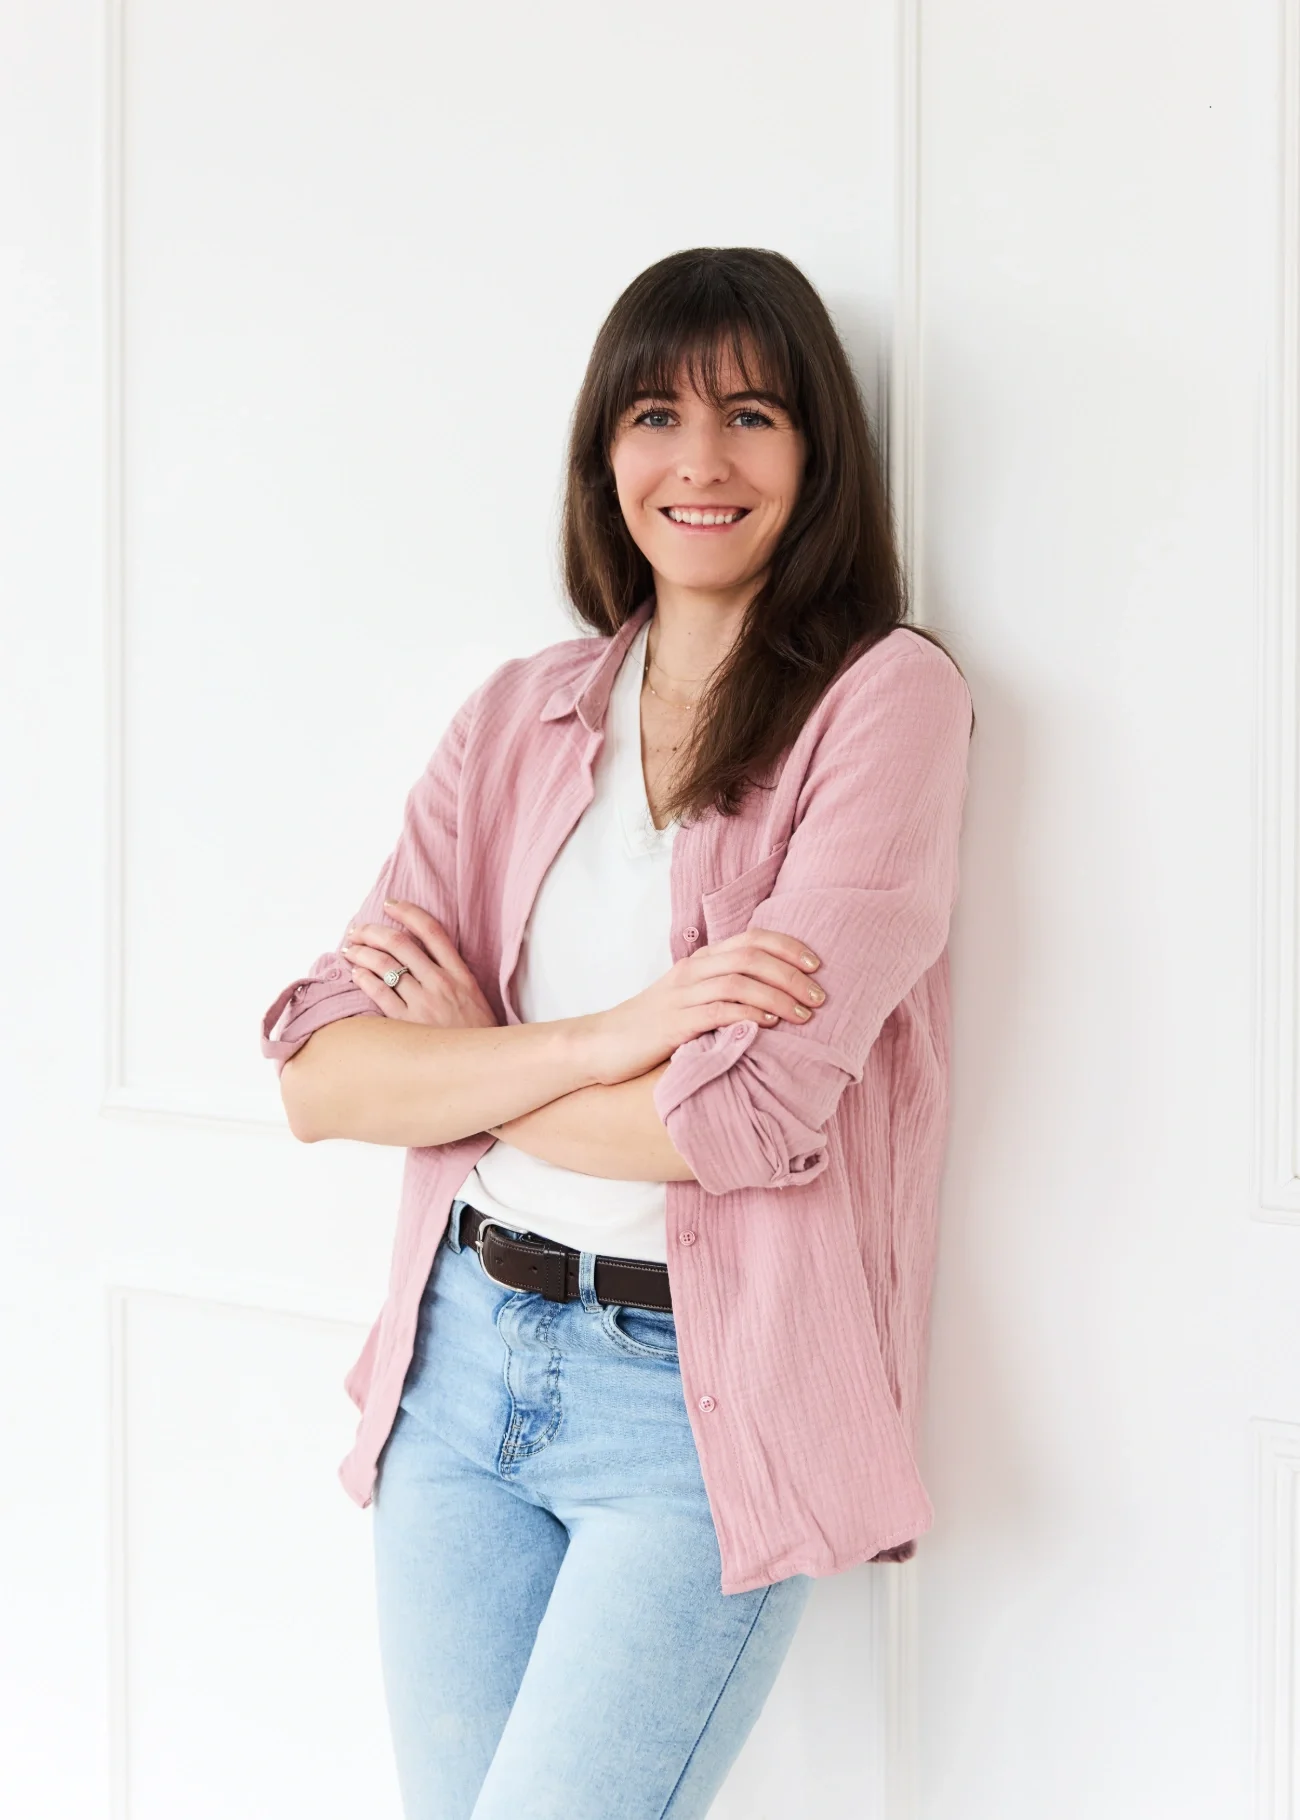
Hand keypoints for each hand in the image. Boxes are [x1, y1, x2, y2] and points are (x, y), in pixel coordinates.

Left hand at [339, 901, 498, 1030]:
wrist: (483, 1067)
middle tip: (358, 930)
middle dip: (373, 931)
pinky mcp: (407, 1025)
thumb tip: (423, 957)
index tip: (390, 905)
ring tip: (350, 950)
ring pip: (385, 965)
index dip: (408, 912)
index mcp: (460, 974)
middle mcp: (441, 984)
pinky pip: (379, 993)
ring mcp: (424, 1004)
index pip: (432, 931)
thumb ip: (452, 976)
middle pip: (400, 943)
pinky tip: (356, 974)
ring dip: (362, 952)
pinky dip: (363, 979)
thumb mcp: (474, 998)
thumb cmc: (477, 1035)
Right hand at [581, 928, 824, 1086]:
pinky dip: (749, 1014)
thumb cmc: (650, 1026)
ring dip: (779, 997)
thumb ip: (722, 991)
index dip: (787, 947)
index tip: (816, 965)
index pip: (751, 939)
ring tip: (805, 1015)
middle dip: (791, 974)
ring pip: (740, 982)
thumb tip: (770, 997)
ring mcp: (682, 996)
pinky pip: (719, 1011)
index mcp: (699, 962)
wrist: (601, 1043)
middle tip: (820, 995)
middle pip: (751, 957)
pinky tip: (771, 1026)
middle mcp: (693, 972)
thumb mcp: (689, 1000)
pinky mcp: (674, 1024)